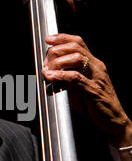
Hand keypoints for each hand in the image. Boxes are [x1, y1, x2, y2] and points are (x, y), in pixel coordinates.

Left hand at [42, 33, 131, 147]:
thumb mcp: (80, 88)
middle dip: (57, 50)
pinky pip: (77, 78)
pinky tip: (51, 76)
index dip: (63, 38)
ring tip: (48, 69)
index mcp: (94, 64)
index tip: (49, 39)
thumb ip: (69, 79)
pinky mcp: (94, 91)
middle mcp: (97, 68)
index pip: (79, 43)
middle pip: (76, 47)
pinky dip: (61, 75)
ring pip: (77, 58)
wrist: (114, 121)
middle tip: (46, 60)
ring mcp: (97, 78)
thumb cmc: (97, 106)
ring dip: (59, 62)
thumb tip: (52, 73)